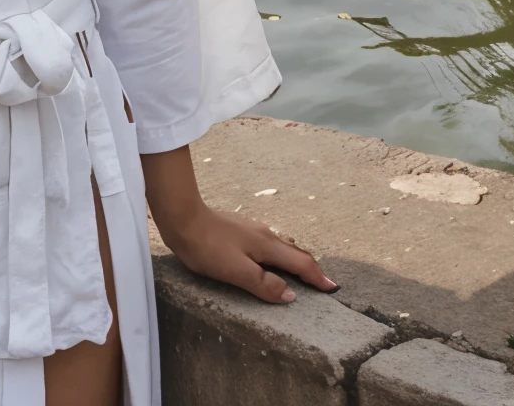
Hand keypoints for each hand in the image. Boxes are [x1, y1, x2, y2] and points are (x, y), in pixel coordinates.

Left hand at [158, 204, 337, 304]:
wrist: (181, 217)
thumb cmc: (207, 246)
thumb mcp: (237, 271)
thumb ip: (264, 284)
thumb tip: (291, 295)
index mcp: (267, 245)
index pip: (300, 263)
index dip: (317, 277)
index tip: (332, 288)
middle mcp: (263, 234)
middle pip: (294, 252)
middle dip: (310, 269)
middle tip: (322, 284)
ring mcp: (250, 230)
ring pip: (280, 247)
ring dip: (293, 262)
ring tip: (299, 276)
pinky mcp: (238, 230)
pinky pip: (267, 245)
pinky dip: (277, 257)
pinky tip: (269, 262)